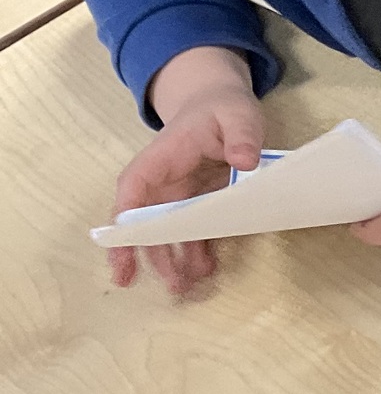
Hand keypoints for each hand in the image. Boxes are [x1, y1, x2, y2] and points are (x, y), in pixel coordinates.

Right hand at [110, 47, 264, 294]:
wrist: (221, 105)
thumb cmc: (222, 108)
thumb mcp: (237, 113)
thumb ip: (241, 134)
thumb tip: (245, 160)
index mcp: (161, 158)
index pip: (132, 190)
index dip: (125, 220)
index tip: (122, 246)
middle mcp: (163, 182)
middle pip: (145, 222)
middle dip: (147, 254)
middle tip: (160, 283)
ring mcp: (179, 196)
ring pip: (167, 233)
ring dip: (172, 260)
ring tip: (184, 288)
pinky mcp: (199, 204)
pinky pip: (193, 232)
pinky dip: (197, 252)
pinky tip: (206, 270)